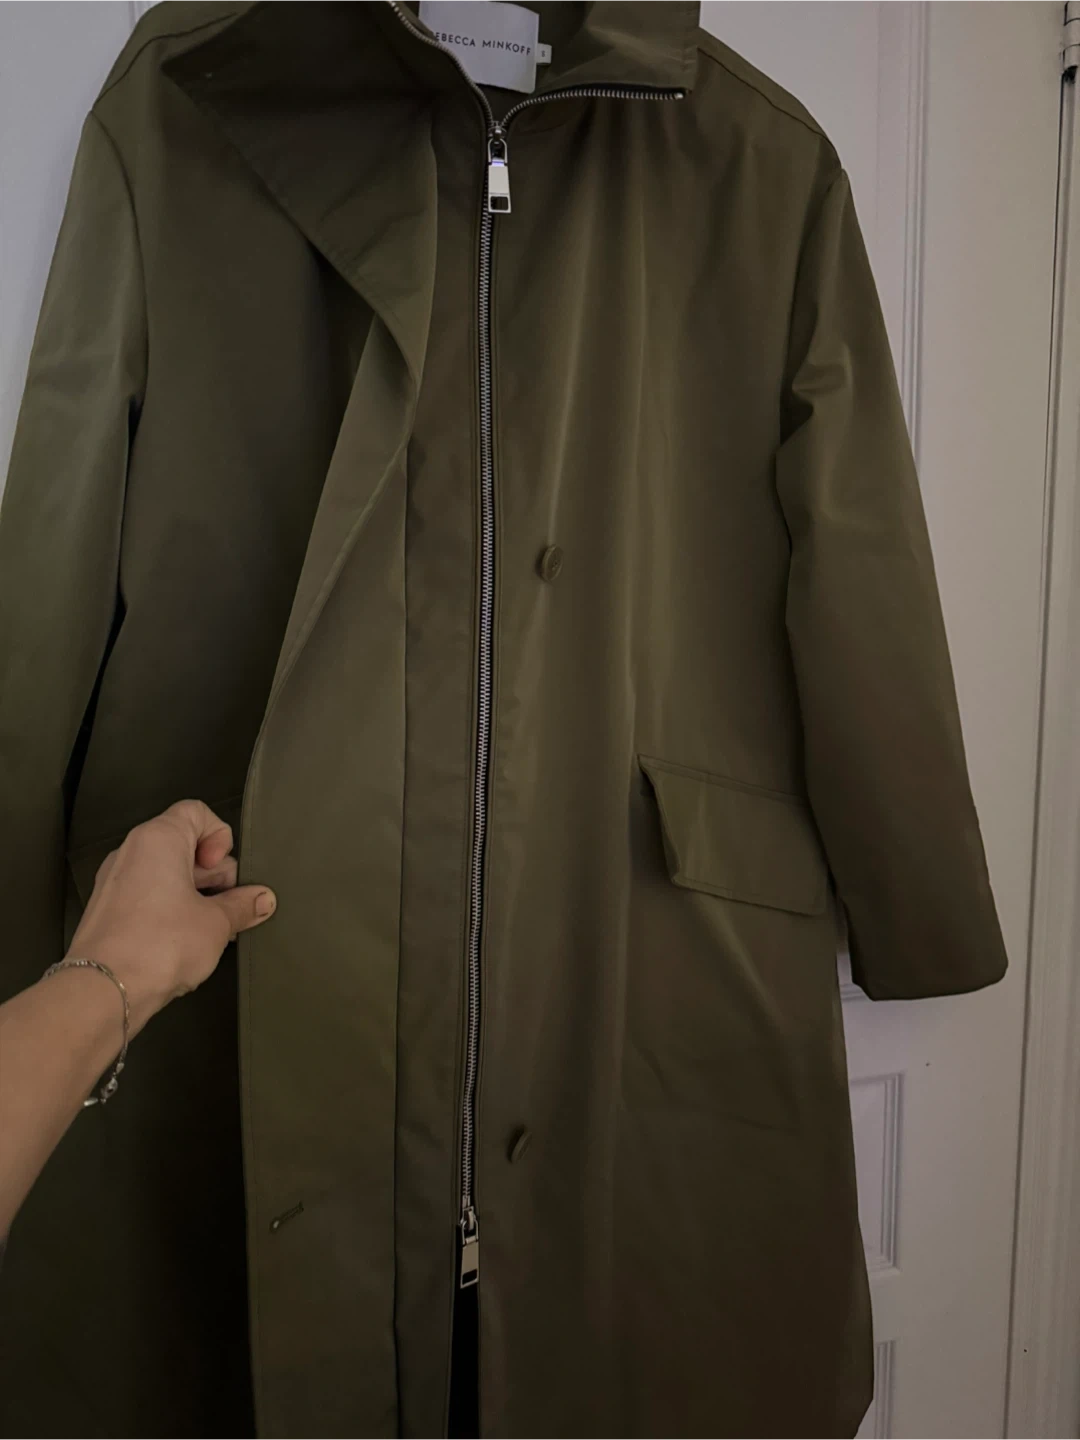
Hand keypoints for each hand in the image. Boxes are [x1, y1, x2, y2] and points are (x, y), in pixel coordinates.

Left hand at [66, 799, 276, 1033]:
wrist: (104, 990)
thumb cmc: (160, 945)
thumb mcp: (217, 923)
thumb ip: (243, 905)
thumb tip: (263, 899)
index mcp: (157, 839)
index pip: (196, 811)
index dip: (219, 836)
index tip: (222, 870)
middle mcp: (131, 852)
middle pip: (183, 843)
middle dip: (212, 873)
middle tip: (225, 906)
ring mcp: (115, 881)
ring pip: (165, 872)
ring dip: (194, 894)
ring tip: (209, 929)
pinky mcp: (107, 910)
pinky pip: (147, 895)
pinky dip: (170, 909)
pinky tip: (184, 941)